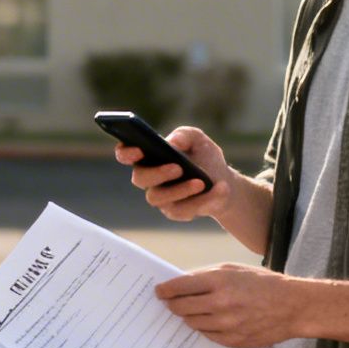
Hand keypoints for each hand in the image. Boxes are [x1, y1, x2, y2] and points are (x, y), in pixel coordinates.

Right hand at [115, 125, 235, 223]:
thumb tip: (171, 143)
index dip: (126, 152)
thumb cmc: (204, 156)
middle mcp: (149, 178)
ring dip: (180, 190)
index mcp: (148, 156)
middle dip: (157, 173)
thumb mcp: (198, 139)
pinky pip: (183, 211)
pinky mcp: (175, 212)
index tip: (138, 149)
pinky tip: (219, 190)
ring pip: (158, 198)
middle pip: (139, 179)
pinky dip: (203, 200)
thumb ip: (184, 135)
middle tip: (178, 168)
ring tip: (201, 182)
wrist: (223, 181)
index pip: (125, 154)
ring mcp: (160, 197)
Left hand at [155, 263, 301, 347]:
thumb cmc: (262, 283)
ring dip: (189, 317)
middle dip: (172, 305)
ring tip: (192, 311)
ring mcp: (226, 324)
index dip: (165, 290)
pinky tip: (209, 321)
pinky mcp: (233, 340)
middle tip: (170, 303)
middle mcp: (220, 303)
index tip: (159, 292)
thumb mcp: (233, 269)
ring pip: (192, 323)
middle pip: (181, 308)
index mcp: (219, 281)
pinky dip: (205, 328)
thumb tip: (180, 283)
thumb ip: (206, 275)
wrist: (292, 306)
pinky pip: (207, 335)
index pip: (179, 287)